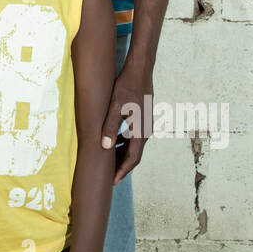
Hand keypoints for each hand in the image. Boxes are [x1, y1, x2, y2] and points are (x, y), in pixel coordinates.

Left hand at [102, 63, 151, 184]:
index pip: (133, 158)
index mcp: (141, 131)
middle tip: (108, 175)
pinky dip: (124, 142)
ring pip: (134, 146)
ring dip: (122, 154)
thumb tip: (105, 147)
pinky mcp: (143, 118)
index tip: (113, 181)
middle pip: (134, 155)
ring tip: (108, 160)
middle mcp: (146, 131)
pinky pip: (134, 137)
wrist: (140, 69)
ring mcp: (146, 125)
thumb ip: (110, 127)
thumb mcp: (115, 106)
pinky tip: (113, 141)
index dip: (122, 171)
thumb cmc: (126, 86)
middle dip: (121, 166)